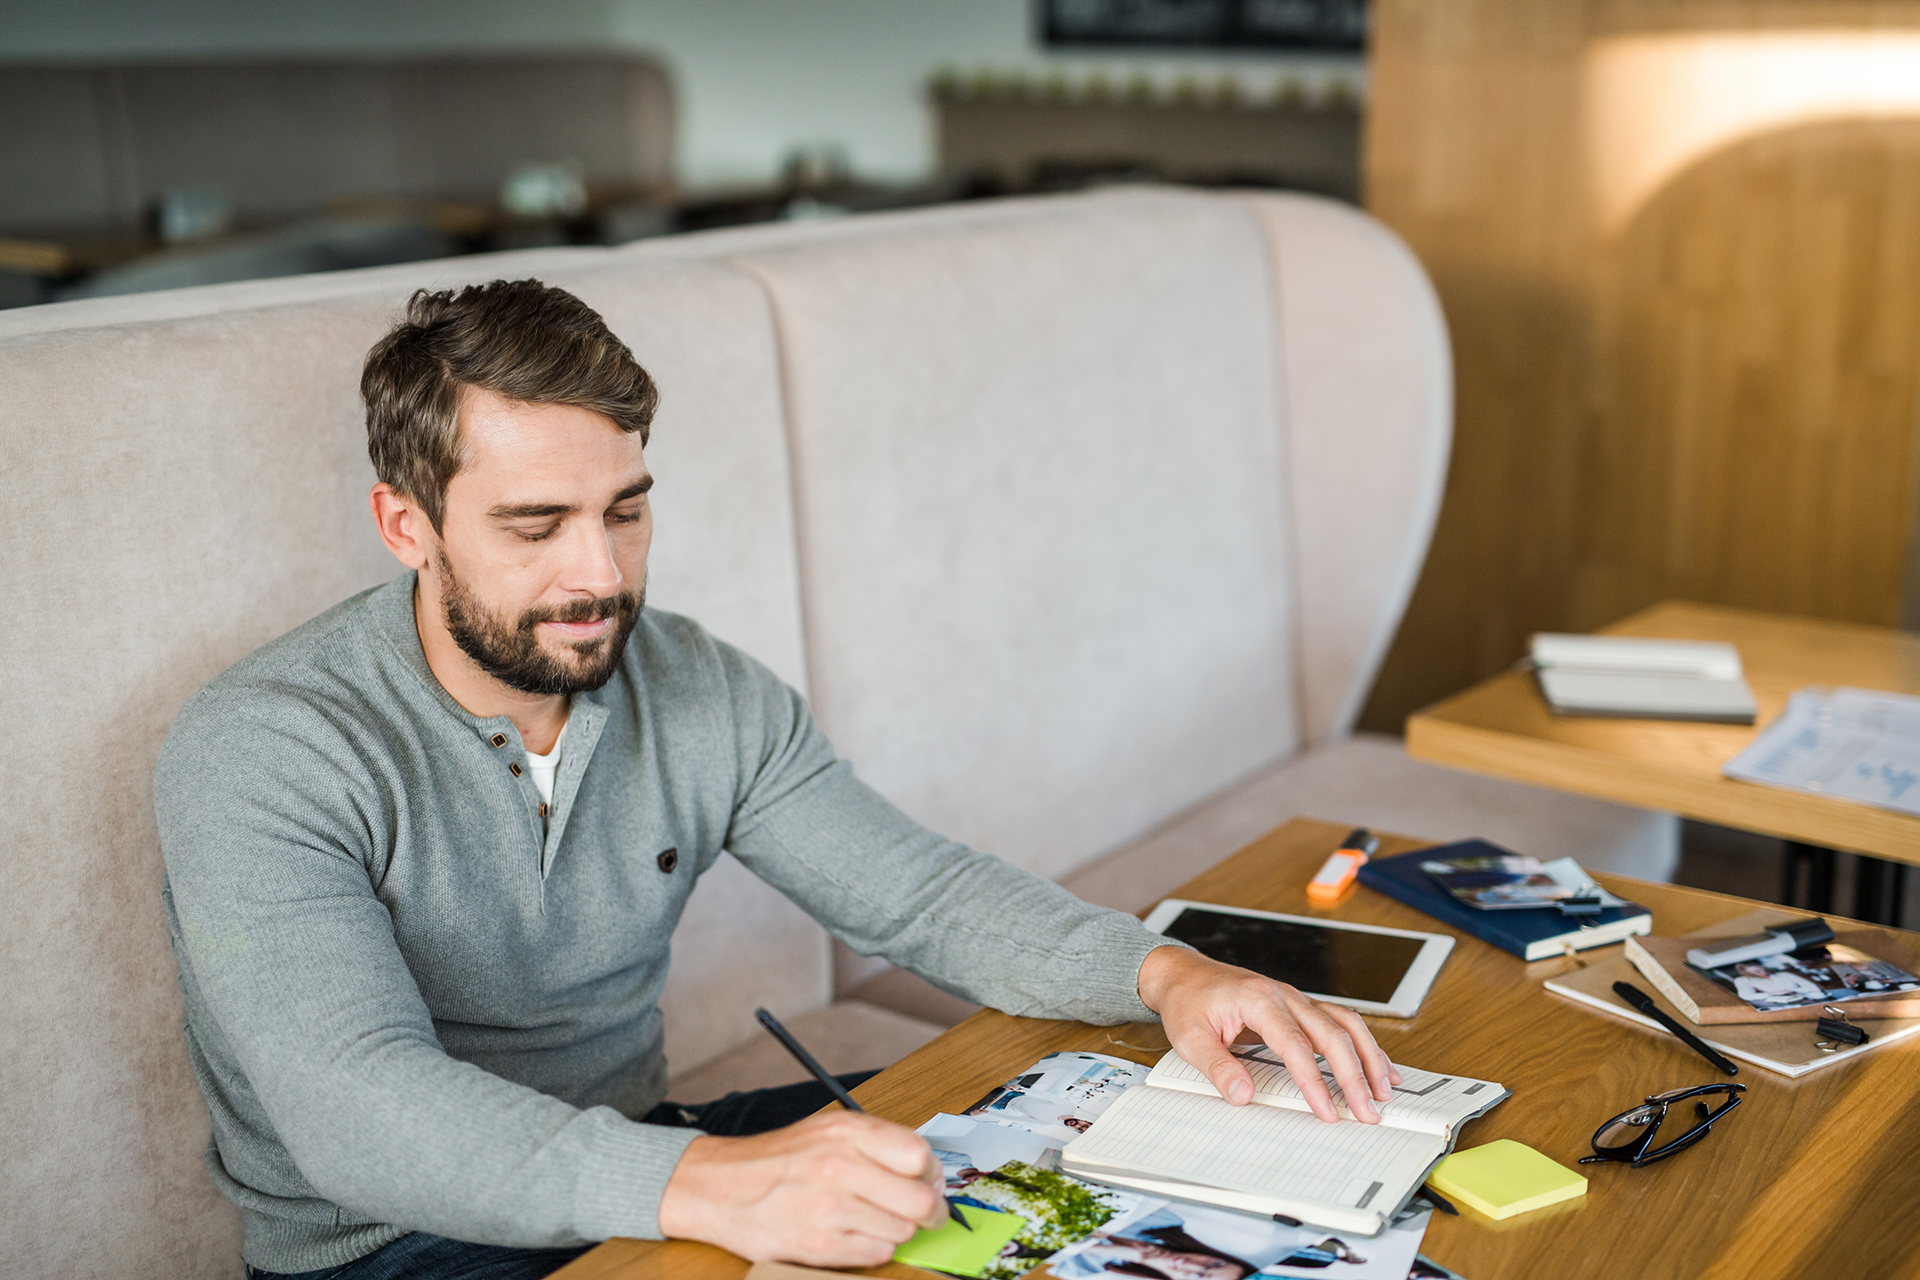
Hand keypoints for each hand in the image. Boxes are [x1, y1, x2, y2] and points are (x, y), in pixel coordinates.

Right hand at [657, 1109, 946, 1264]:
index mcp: (846, 1131)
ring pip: (903, 1231)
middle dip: (929, 1211)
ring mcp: (829, 1209)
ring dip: (897, 1230)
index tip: (928, 1180)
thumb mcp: (828, 1129)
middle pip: (921, 1201)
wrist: (719, 1186)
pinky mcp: (819, 1246)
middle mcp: (839, 1167)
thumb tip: (929, 1170)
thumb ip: (878, 1143)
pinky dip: (874, 1248)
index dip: (931, 1172)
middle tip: (925, 1213)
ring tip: (874, 1219)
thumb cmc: (779, 1159)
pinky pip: (877, 1255)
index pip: (920, 1155)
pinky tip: (856, 1234)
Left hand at [1136, 945, 1401, 1122]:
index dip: (1314, 1081)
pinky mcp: (1299, 1007)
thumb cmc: (1188, 1002)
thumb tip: (1242, 1095)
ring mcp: (1295, 999)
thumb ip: (1217, 1067)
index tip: (1327, 1111)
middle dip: (1354, 1076)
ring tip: (1383, 1091)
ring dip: (1369, 1057)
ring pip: (1345, 1024)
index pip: (1295, 1045)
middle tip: (1367, 1111)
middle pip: (1332, 1034)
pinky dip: (1363, 1044)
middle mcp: (1284, 996)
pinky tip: (1378, 1066)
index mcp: (1258, 1000)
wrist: (1184, 974)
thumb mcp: (1189, 1037)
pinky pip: (1340, 1022)